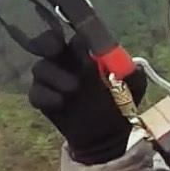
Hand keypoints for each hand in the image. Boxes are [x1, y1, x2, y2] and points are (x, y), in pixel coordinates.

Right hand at [28, 35, 145, 164]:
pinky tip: (60, 102)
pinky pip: (36, 92)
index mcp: (86, 54)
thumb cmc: (120, 103)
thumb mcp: (134, 88)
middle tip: (55, 49)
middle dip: (47, 42)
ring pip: (41, 68)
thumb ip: (134, 74)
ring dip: (55, 75)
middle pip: (47, 42)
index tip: (81, 41)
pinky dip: (46, 96)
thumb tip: (132, 65)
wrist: (107, 134)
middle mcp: (65, 62)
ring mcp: (52, 80)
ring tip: (74, 88)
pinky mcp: (43, 99)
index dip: (76, 36)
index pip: (76, 36)